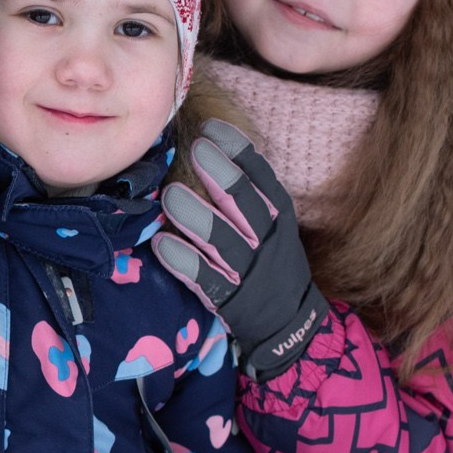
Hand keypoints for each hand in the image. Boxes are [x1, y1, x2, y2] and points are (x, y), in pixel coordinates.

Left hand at [153, 120, 328, 376]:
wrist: (292, 324)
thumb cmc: (269, 260)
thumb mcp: (271, 223)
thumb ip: (245, 192)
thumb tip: (203, 147)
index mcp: (278, 214)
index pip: (262, 177)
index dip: (237, 151)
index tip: (211, 128)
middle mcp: (267, 238)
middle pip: (244, 203)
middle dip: (220, 174)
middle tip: (194, 148)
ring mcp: (249, 270)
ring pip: (223, 241)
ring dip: (196, 216)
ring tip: (169, 194)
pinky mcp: (231, 299)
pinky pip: (206, 279)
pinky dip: (184, 262)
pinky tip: (161, 244)